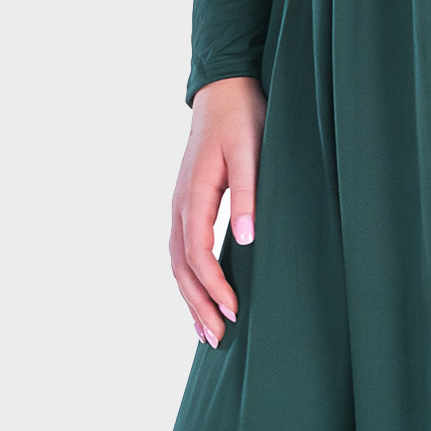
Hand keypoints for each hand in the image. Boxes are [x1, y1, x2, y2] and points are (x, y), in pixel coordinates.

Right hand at [170, 75, 261, 344]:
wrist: (224, 90)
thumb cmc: (242, 118)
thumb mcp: (252, 153)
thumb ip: (249, 196)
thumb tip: (246, 240)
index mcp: (194, 194)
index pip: (198, 252)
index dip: (214, 286)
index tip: (233, 312)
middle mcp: (180, 204)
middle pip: (181, 266)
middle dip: (197, 304)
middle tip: (216, 340)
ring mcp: (180, 204)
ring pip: (177, 262)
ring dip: (189, 298)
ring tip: (204, 332)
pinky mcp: (188, 204)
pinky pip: (182, 250)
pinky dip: (188, 279)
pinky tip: (200, 296)